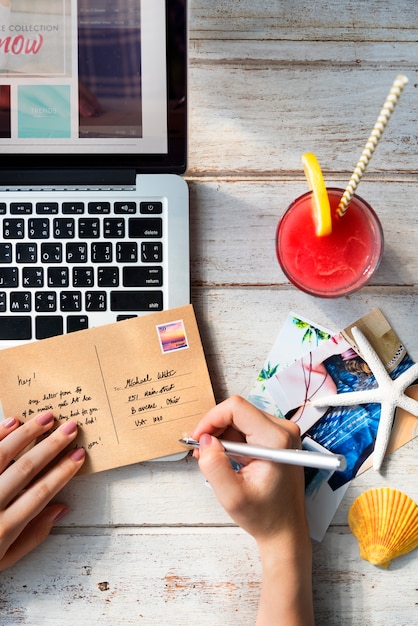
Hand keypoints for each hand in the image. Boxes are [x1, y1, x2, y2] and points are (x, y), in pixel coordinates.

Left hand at [0, 412, 84, 570]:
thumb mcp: (4, 559)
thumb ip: (34, 536)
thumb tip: (61, 508)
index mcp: (3, 529)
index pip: (40, 493)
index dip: (63, 472)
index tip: (79, 454)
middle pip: (26, 469)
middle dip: (51, 446)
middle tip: (70, 427)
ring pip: (2, 455)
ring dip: (26, 433)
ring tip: (46, 418)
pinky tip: (12, 422)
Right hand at [191, 396, 313, 625]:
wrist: (286, 531)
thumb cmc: (264, 516)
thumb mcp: (232, 496)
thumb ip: (214, 466)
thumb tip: (205, 440)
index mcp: (275, 440)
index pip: (236, 408)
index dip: (211, 419)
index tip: (198, 439)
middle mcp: (284, 430)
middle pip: (238, 411)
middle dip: (214, 428)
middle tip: (200, 452)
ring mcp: (283, 434)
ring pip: (241, 418)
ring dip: (222, 435)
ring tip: (212, 459)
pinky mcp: (279, 439)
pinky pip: (248, 427)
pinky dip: (232, 440)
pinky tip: (226, 459)